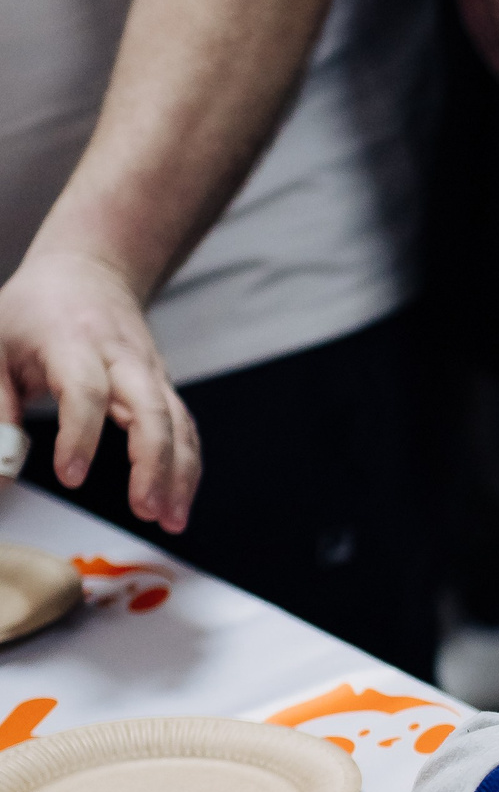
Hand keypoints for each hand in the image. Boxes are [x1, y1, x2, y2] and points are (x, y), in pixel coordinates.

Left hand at [0, 249, 200, 530]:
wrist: (87, 272)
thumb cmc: (34, 311)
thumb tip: (1, 469)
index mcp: (71, 341)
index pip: (86, 390)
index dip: (80, 436)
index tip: (70, 477)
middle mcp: (122, 358)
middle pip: (152, 410)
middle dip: (153, 463)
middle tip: (143, 509)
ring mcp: (151, 374)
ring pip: (178, 425)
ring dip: (180, 474)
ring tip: (169, 519)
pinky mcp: (164, 389)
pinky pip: (185, 430)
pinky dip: (187, 469)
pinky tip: (177, 502)